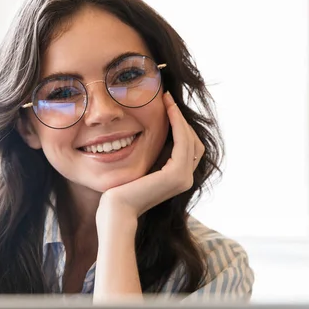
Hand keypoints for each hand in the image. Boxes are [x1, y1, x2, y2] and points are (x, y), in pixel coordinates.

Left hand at [96, 91, 204, 225]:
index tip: (166, 106)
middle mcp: (186, 180)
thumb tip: (149, 132)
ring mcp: (183, 178)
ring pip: (190, 139)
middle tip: (167, 99)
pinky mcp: (176, 175)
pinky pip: (182, 142)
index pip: (189, 146)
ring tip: (167, 100)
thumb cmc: (120, 190)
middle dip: (181, 119)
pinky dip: (177, 123)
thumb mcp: (140, 167)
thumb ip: (151, 155)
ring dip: (179, 117)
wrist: (115, 210)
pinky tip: (166, 111)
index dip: (180, 125)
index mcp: (178, 179)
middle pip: (193, 141)